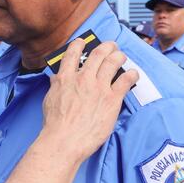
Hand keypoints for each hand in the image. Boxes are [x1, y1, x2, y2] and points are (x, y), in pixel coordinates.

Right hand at [40, 39, 136, 163]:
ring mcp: (99, 88)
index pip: (73, 53)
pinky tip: (133, 74)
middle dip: (106, 47)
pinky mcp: (112, 99)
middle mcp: (83, 78)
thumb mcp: (49, 100)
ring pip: (113, 62)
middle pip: (98, 54)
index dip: (79, 44)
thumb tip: (56, 79)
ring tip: (121, 56)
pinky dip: (131, 75)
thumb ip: (55, 86)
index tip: (83, 42)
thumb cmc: (55, 124)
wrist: (65, 140)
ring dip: (119, 56)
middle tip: (111, 46)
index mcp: (66, 78)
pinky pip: (126, 81)